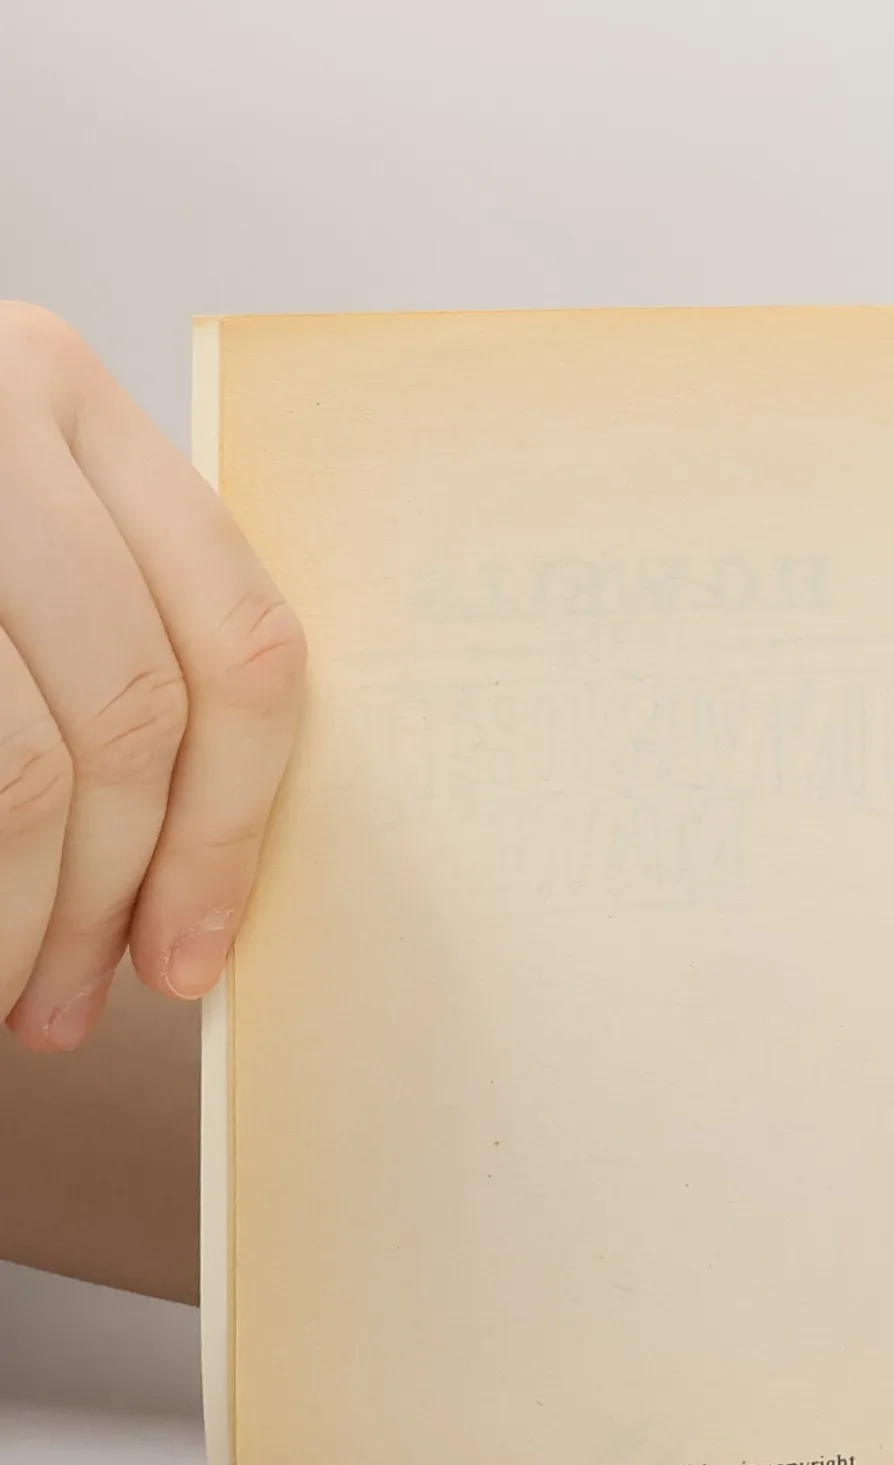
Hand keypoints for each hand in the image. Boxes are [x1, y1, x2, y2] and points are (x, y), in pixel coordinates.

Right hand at [0, 302, 302, 1048]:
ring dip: (28, 915)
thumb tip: (190, 875)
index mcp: (68, 398)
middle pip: (135, 713)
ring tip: (13, 996)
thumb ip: (99, 642)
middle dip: (121, 892)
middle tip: (81, 1005)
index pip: (238, 641)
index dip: (229, 826)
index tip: (194, 949)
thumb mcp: (2, 542)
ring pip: (25, 764)